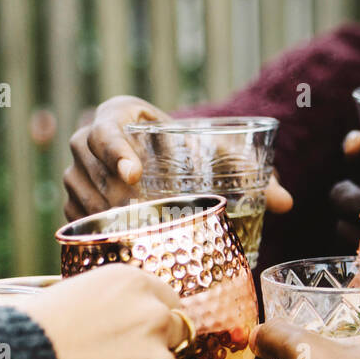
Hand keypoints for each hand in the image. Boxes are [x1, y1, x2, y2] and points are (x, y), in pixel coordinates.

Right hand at [13, 265, 190, 358]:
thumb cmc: (28, 332)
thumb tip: (128, 318)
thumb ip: (113, 304)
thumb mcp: (71, 294)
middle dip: (159, 351)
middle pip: (179, 338)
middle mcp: (155, 318)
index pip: (170, 303)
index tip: (145, 336)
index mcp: (133, 284)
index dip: (157, 324)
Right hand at [64, 95, 291, 219]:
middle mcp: (89, 137)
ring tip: (132, 231)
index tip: (136, 174)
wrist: (172, 162)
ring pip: (78, 190)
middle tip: (139, 214)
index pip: (106, 128)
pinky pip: (73, 214)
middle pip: (89, 164)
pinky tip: (113, 244)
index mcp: (119, 114)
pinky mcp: (74, 196)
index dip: (116, 150)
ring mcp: (77, 168)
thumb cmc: (195, 150)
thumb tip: (286, 203)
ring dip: (101, 212)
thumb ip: (253, 171)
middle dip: (112, 190)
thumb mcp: (222, 153)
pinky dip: (91, 230)